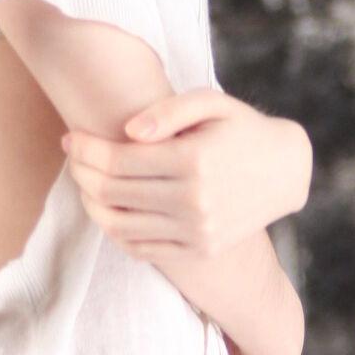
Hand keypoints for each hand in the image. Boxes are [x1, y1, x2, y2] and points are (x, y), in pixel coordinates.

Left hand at [59, 89, 309, 267]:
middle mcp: (194, 201)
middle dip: (80, 172)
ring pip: (119, 225)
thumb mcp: (211, 103)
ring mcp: (197, 232)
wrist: (285, 171)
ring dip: (91, 203)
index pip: (116, 161)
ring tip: (85, 182)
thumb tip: (128, 132)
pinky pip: (141, 248)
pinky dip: (115, 230)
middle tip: (72, 157)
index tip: (70, 138)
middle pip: (111, 193)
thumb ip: (167, 111)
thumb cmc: (240, 128)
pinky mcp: (199, 251)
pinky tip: (109, 208)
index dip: (85, 149)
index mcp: (193, 160)